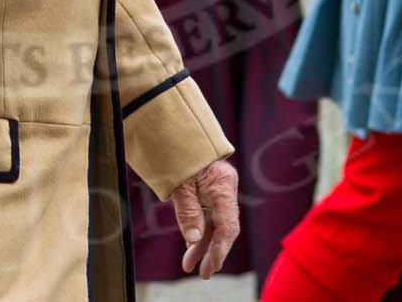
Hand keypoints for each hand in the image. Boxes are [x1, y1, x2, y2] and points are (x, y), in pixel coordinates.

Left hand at [171, 158, 239, 279]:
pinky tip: (191, 248)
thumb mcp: (179, 183)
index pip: (227, 223)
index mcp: (224, 184)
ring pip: (213, 223)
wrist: (174, 128)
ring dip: (202, 244)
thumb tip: (195, 240)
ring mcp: (217, 190)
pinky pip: (206, 215)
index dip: (221, 248)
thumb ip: (188, 211)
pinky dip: (198, 231)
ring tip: (189, 265)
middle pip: (223, 226)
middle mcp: (225, 188)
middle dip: (213, 251)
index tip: (213, 265)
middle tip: (205, 273)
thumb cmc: (177, 151)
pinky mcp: (208, 190)